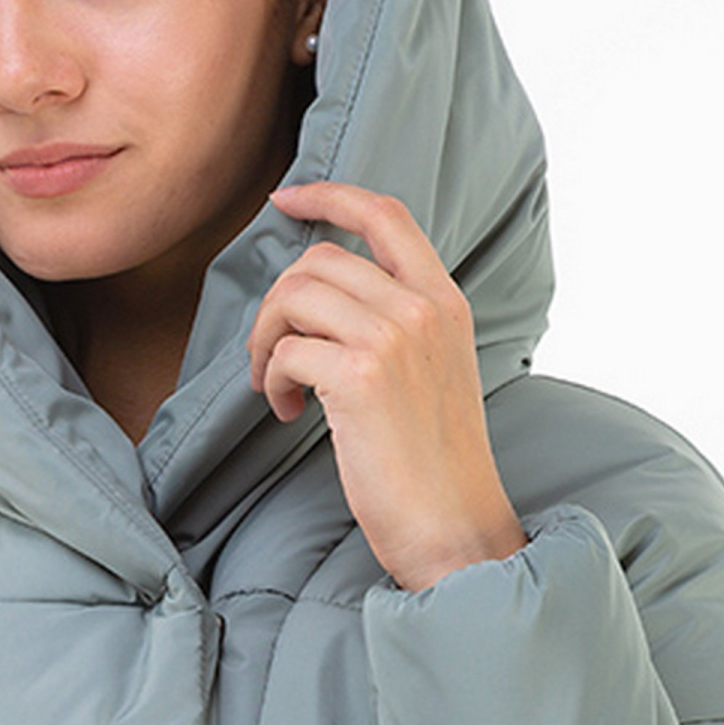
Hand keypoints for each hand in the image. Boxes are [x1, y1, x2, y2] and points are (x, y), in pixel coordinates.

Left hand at [251, 179, 527, 589]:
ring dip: (268, 340)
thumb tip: (324, 301)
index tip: (285, 199)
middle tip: (274, 358)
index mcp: (446, 302)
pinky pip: (288, 349)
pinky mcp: (360, 377)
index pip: (386, 215)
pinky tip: (290, 413)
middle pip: (320, 259)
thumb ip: (399, 327)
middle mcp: (424, 309)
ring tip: (279, 387)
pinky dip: (274, 379)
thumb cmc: (435, 467)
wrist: (455, 529)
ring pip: (295, 294)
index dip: (329, 195)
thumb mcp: (433, 376)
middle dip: (278, 304)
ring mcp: (394, 339)